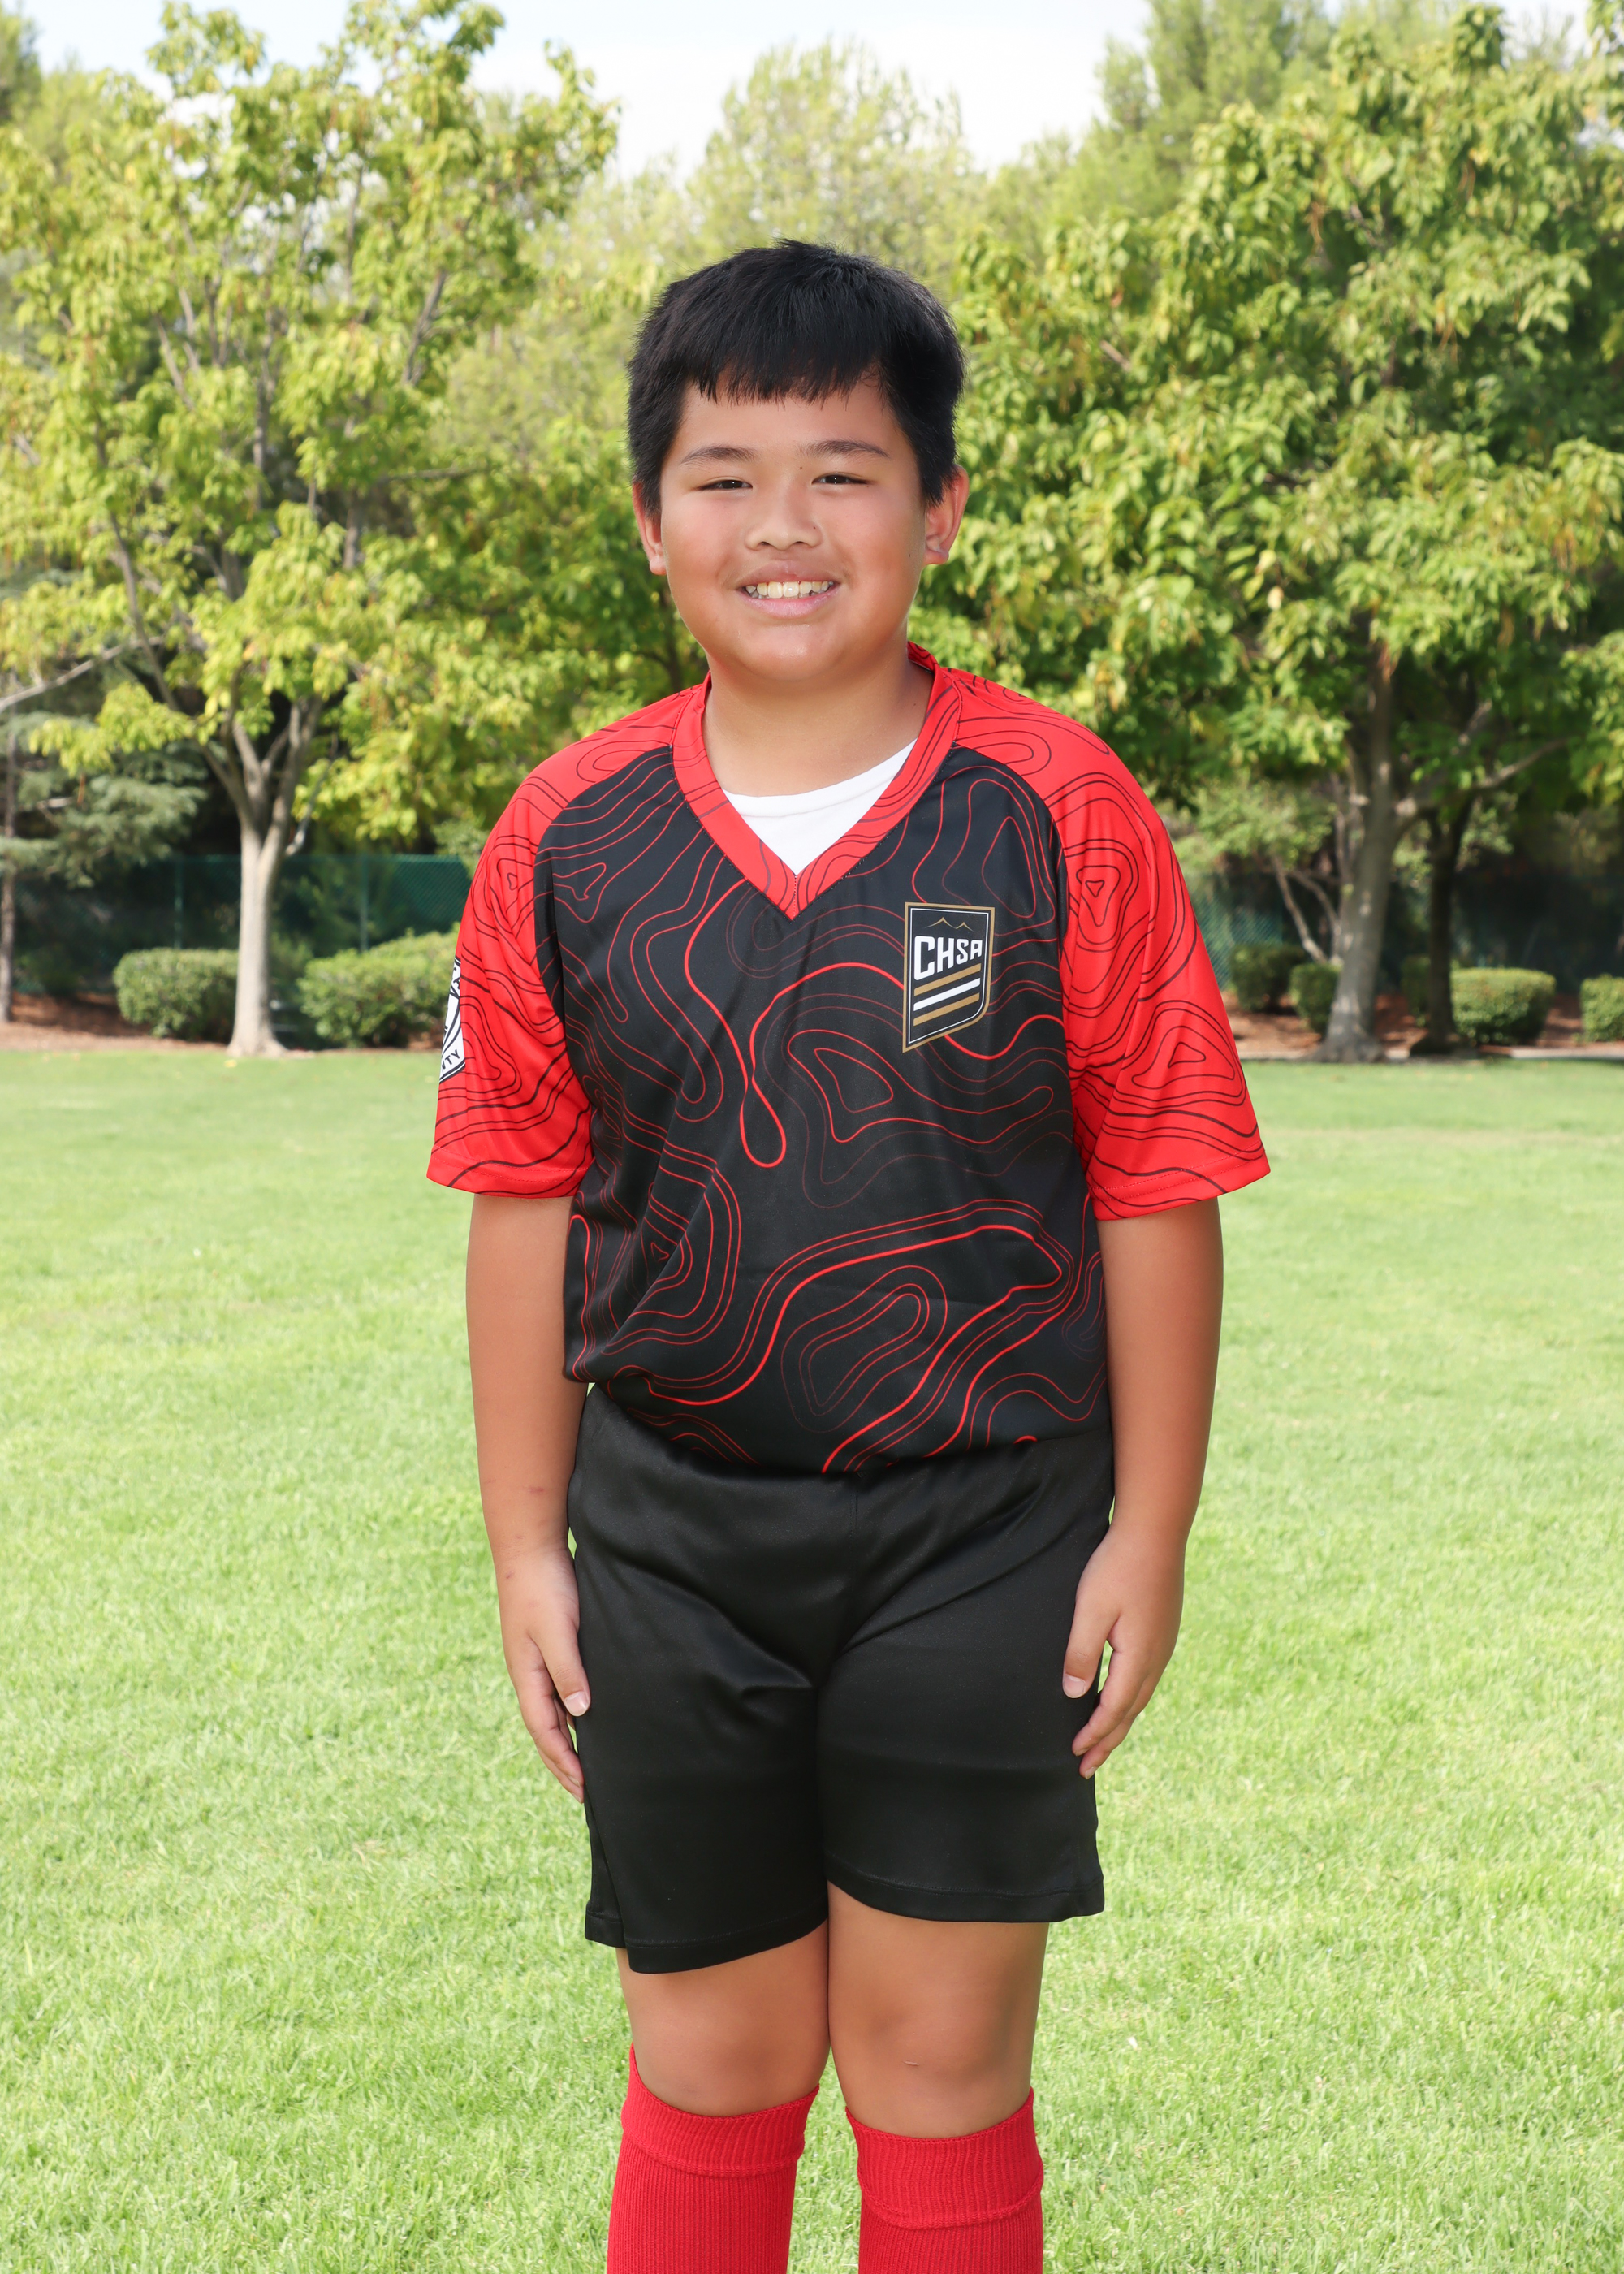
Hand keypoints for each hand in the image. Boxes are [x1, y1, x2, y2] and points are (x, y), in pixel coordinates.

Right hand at [495, 1544, 589, 1801]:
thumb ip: (568, 1671)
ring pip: (551, 1714)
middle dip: (562, 1763)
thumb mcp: (557, 1631)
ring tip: (585, 1767)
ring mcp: (537, 1662)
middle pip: (545, 1730)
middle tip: (585, 1794)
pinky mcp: (549, 1648)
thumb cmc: (545, 1588)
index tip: (584, 1789)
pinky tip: (586, 1720)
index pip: (545, 1731)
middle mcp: (530, 1674)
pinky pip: (558, 1693)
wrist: (531, 1549)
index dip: (564, 1761)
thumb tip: (580, 1715)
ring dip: (566, 1742)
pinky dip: (570, 1715)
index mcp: (527, 1675)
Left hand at [1062, 1520, 1185, 1777]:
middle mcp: (1157, 1657)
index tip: (1074, 1754)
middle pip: (1131, 1712)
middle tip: (1087, 1767)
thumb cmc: (1118, 1566)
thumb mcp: (1091, 1609)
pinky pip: (1146, 1679)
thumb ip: (1082, 1653)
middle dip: (1108, 1741)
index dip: (1094, 1734)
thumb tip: (1074, 1695)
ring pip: (1140, 1697)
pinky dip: (1130, 1699)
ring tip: (1103, 1742)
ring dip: (1120, 1722)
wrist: (1155, 1532)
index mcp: (1139, 1657)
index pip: (1114, 1709)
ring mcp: (1163, 1645)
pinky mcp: (1163, 1631)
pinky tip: (1122, 1697)